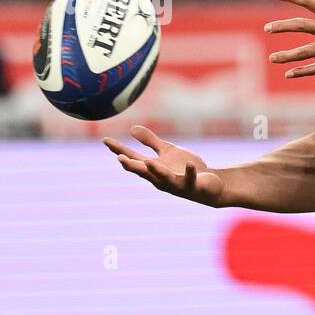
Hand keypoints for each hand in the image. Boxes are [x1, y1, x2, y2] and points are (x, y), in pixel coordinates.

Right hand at [104, 125, 223, 206]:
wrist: (209, 185)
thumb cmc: (184, 169)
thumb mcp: (167, 152)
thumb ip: (150, 142)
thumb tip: (132, 128)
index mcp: (153, 169)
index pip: (133, 159)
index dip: (119, 151)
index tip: (105, 140)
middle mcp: (161, 179)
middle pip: (144, 172)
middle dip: (132, 166)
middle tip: (120, 158)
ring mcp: (176, 184)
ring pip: (164, 179)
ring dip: (157, 172)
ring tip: (150, 162)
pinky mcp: (193, 185)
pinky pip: (190, 179)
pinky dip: (189, 172)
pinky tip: (189, 164)